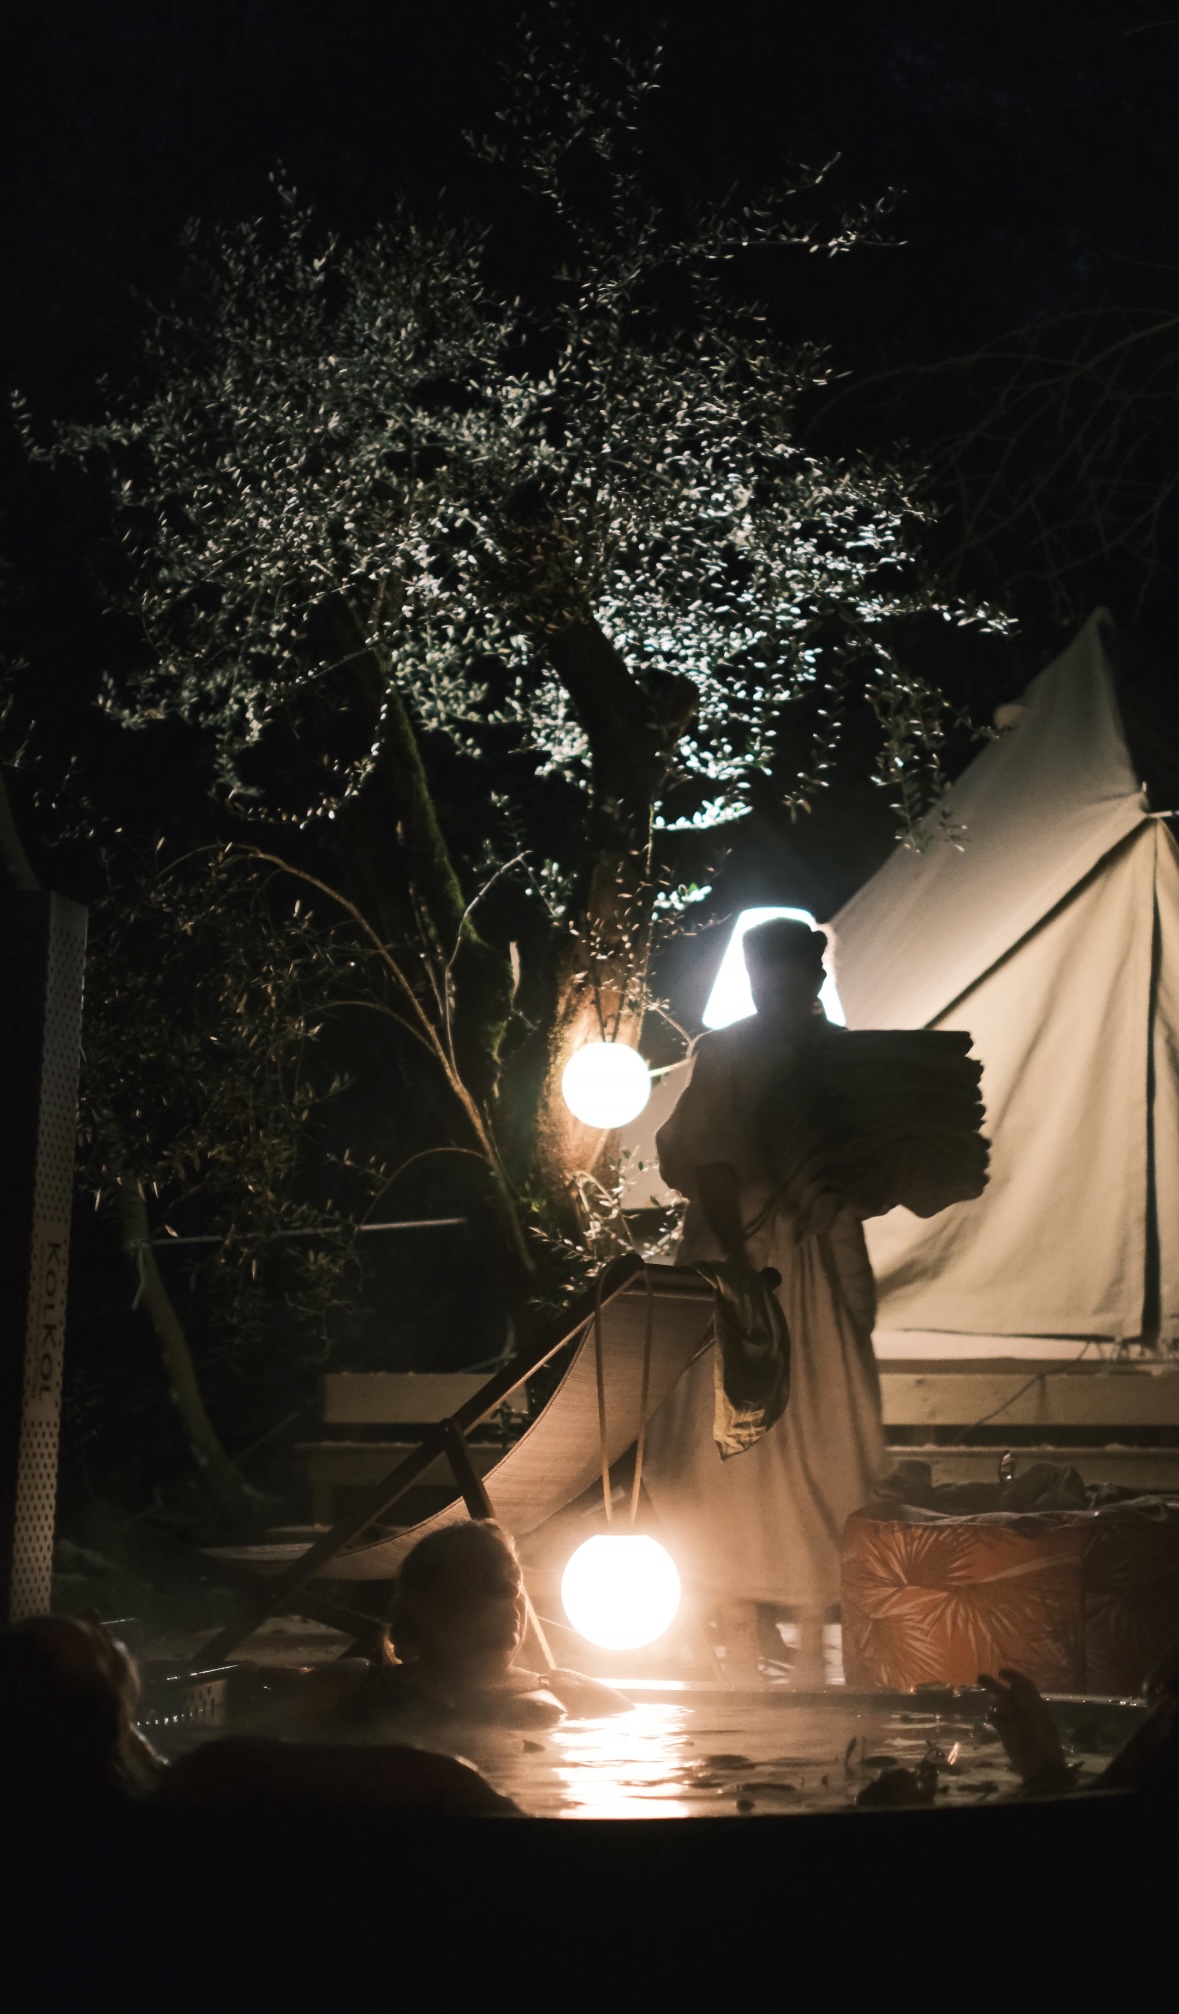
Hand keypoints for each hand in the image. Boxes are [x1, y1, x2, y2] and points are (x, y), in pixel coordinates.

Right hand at [978, 1668, 1070, 1789]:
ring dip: (993, 1698)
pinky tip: (989, 1716)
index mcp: (1034, 1704)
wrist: (1039, 1765)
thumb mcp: (1035, 1715)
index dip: (1013, 1677)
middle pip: (1008, 1693)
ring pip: (1001, 1704)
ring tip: (979, 1693)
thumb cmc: (1040, 1738)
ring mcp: (1014, 1721)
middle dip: (995, 1685)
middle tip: (979, 1678)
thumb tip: (1015, 1685)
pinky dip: (992, 1715)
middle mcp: (1023, 1709)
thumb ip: (1025, 1699)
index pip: (1024, 1685)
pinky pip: (996, 1719)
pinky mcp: (1005, 1732)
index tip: (1000, 1672)